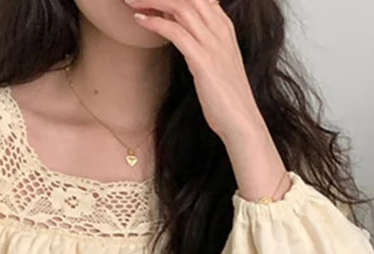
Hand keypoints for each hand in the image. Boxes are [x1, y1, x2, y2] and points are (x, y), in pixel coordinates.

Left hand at [125, 0, 259, 140]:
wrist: (241, 122)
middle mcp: (220, 29)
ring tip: (132, 2)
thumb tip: (182, 36)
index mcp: (224, 27)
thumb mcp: (216, 63)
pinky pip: (176, 32)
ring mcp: (213, 44)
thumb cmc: (226, 98)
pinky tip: (140, 21)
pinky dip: (156, 23)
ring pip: (181, 7)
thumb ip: (202, 45)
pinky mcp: (203, 60)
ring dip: (153, 1)